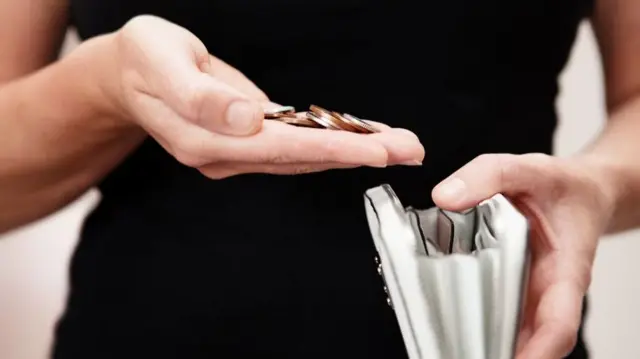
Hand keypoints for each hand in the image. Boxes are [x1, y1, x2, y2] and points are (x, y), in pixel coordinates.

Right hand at [102, 15, 422, 177]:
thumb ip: (199, 94)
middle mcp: (224, 155)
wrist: (129, 75)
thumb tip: (247, 120)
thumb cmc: (144, 60)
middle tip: (409, 148)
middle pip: (301, 158)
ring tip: (399, 143)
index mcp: (204, 139)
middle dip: (358, 154)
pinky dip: (332, 142)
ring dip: (353, 151)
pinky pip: (296, 146)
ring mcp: (236, 153)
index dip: (330, 149)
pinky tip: (361, 138)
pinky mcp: (246, 143)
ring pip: (304, 156)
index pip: (279, 147)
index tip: (375, 152)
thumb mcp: (160, 61)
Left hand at [431, 153, 616, 358]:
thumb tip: (444, 197)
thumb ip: (488, 175)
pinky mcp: (512, 288)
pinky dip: (474, 320)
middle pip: (529, 340)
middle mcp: (548, 291)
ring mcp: (530, 293)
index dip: (536, 352)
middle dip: (499, 354)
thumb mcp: (528, 169)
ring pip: (510, 331)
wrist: (580, 190)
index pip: (558, 325)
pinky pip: (495, 311)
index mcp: (565, 270)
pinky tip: (445, 323)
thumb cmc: (562, 186)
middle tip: (459, 355)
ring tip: (447, 348)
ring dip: (482, 343)